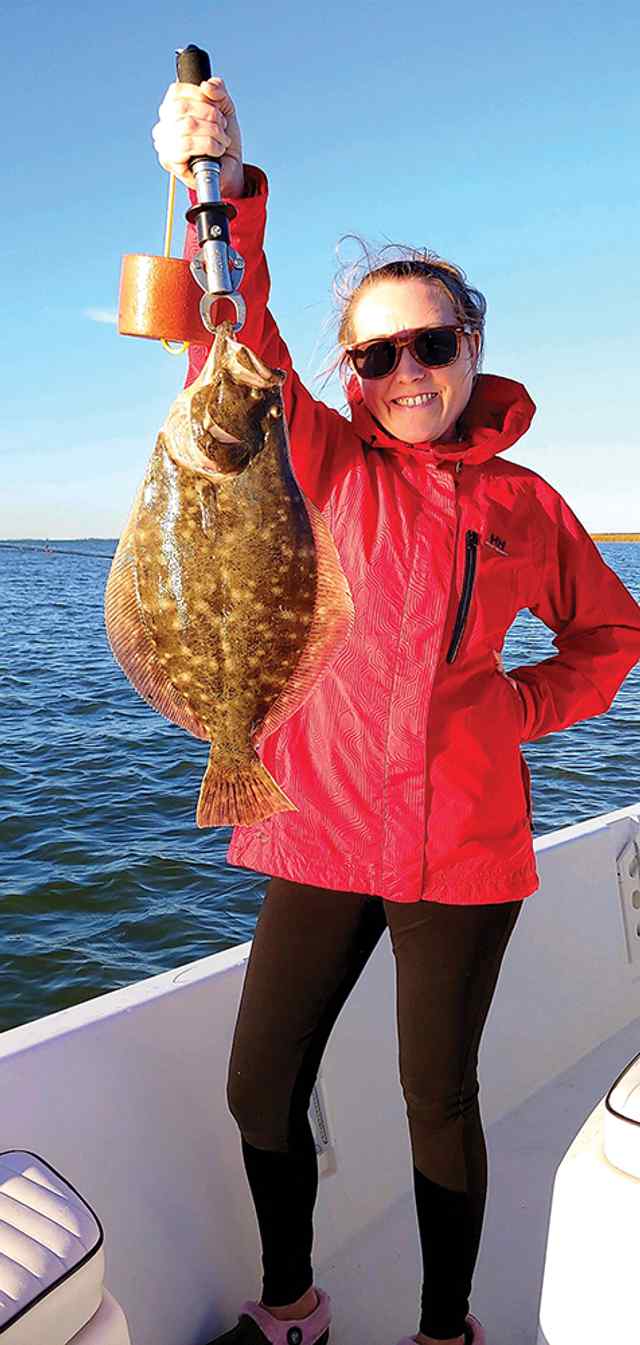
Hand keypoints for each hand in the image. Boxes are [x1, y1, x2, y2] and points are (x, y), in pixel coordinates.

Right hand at [151, 77, 243, 196]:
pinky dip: (208, 146)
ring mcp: (164, 143)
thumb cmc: (223, 139)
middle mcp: (164, 124)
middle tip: (222, 125)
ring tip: (223, 140)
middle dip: (210, 114)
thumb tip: (207, 86)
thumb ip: (219, 92)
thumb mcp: (226, 109)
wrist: (231, 169)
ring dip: (212, 131)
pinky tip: (217, 151)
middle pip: (181, 107)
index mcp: (172, 109)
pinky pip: (186, 146)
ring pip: (187, 126)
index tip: (216, 107)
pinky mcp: (170, 161)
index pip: (176, 92)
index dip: (199, 94)